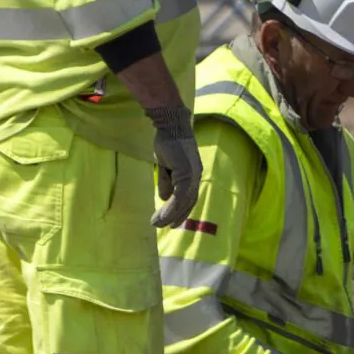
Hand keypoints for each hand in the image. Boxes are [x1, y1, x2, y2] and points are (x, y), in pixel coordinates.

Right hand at [148, 107, 202, 227]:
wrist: (170, 126)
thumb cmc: (168, 143)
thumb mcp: (166, 166)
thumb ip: (167, 181)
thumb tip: (163, 198)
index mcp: (193, 174)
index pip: (190, 198)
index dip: (182, 211)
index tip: (173, 222)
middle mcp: (196, 176)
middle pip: (188, 203)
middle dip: (175, 217)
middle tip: (163, 226)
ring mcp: (192, 175)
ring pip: (183, 202)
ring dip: (170, 215)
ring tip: (157, 223)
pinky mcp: (186, 173)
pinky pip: (179, 196)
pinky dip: (171, 208)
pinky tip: (162, 215)